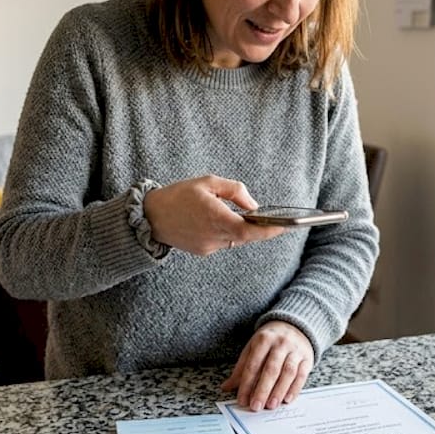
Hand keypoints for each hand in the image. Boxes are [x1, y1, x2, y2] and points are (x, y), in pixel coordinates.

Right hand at [143, 175, 287, 254]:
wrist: (149, 217)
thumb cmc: (178, 195)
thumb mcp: (207, 182)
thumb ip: (234, 191)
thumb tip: (254, 206)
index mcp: (216, 217)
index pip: (250, 231)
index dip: (270, 231)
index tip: (285, 226)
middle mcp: (213, 236)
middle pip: (246, 237)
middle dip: (259, 229)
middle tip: (271, 220)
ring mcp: (208, 247)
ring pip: (235, 239)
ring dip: (239, 229)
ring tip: (233, 214)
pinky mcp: (202, 251)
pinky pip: (223, 242)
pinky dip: (225, 232)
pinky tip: (213, 221)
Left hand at [222, 321, 313, 410]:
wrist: (294, 327)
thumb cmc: (269, 341)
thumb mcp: (253, 348)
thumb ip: (241, 368)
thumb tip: (226, 387)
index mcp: (263, 340)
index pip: (253, 365)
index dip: (247, 384)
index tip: (242, 400)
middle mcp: (280, 343)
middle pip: (271, 369)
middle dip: (262, 390)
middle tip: (256, 406)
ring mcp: (295, 350)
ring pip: (287, 372)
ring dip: (279, 391)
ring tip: (271, 405)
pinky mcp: (307, 358)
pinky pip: (301, 375)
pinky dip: (294, 389)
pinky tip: (286, 400)